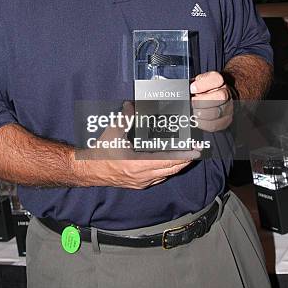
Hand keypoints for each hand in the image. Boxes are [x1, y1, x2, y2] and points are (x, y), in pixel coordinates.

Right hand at [74, 101, 199, 188]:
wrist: (90, 170)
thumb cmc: (101, 152)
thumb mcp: (113, 132)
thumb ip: (125, 117)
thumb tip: (132, 104)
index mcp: (138, 163)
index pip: (168, 161)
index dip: (184, 156)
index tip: (195, 150)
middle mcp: (143, 176)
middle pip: (172, 169)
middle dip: (186, 160)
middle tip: (197, 151)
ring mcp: (142, 182)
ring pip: (167, 175)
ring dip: (178, 166)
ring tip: (188, 156)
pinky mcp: (139, 184)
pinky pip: (159, 178)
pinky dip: (168, 170)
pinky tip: (172, 164)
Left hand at [190, 71, 233, 131]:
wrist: (211, 98)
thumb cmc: (201, 90)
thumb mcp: (197, 82)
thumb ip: (193, 84)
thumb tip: (187, 89)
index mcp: (218, 81)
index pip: (216, 79)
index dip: (202, 85)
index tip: (192, 89)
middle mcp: (226, 93)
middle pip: (220, 97)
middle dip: (202, 102)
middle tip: (192, 103)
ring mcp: (228, 107)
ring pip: (217, 112)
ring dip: (202, 113)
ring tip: (194, 112)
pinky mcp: (226, 120)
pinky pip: (215, 124)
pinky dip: (203, 123)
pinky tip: (197, 120)